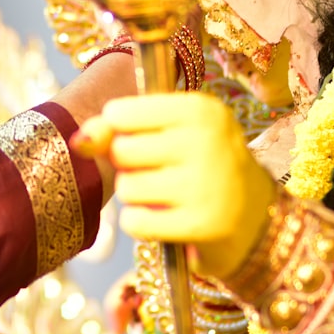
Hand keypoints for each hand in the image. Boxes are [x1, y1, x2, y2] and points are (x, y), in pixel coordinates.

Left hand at [73, 92, 274, 278]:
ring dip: (137, 196)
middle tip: (161, 170)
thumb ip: (114, 127)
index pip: (118, 113)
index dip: (121, 131)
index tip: (147, 137)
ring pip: (126, 188)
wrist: (254, 215)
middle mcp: (207, 141)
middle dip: (130, 165)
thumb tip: (79, 142)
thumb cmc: (197, 163)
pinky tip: (165, 218)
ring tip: (167, 194)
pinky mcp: (201, 225)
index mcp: (200, 109)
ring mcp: (206, 184)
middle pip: (120, 151)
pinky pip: (134, 222)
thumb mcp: (166, 131)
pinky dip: (141, 223)